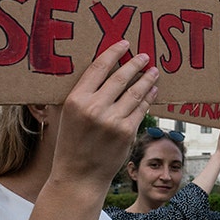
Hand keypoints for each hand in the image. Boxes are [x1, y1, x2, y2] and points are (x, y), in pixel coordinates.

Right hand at [52, 41, 158, 184]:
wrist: (79, 176)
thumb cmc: (71, 144)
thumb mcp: (66, 116)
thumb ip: (79, 95)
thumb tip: (96, 72)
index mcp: (75, 100)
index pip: (98, 67)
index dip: (114, 53)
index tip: (124, 44)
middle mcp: (94, 108)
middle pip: (120, 77)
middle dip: (135, 63)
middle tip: (144, 56)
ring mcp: (112, 120)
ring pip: (135, 92)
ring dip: (147, 79)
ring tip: (153, 71)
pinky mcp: (127, 132)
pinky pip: (141, 109)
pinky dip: (148, 98)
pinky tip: (153, 91)